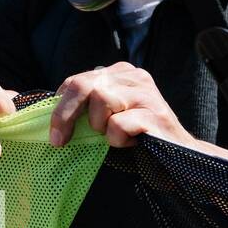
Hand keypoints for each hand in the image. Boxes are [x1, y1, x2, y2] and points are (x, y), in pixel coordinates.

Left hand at [50, 62, 192, 148]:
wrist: (179, 153)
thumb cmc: (137, 136)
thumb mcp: (109, 115)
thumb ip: (88, 107)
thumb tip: (47, 112)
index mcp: (121, 73)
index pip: (78, 80)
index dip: (60, 106)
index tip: (55, 132)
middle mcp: (135, 77)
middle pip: (85, 84)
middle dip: (65, 114)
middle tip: (59, 140)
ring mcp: (147, 94)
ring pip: (101, 100)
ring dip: (100, 127)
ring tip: (114, 137)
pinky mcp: (155, 114)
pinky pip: (118, 124)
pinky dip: (117, 139)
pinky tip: (132, 142)